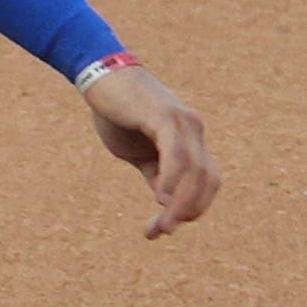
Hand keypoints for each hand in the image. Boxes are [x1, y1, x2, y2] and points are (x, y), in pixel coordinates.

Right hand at [80, 65, 220, 238]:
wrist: (98, 74)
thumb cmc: (115, 110)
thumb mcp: (135, 149)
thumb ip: (155, 171)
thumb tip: (165, 200)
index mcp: (189, 139)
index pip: (205, 181)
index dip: (192, 208)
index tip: (163, 228)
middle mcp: (193, 130)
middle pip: (208, 181)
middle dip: (189, 212)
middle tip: (161, 232)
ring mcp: (182, 123)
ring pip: (197, 172)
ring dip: (181, 204)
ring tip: (161, 224)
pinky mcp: (164, 117)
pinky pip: (177, 154)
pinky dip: (174, 179)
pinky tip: (161, 197)